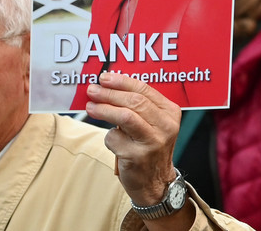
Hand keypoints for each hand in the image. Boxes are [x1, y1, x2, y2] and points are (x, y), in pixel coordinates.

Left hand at [86, 71, 193, 228]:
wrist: (155, 183)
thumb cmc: (150, 148)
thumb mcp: (154, 124)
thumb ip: (139, 105)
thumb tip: (109, 85)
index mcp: (170, 113)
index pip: (144, 89)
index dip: (121, 81)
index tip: (105, 78)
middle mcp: (165, 126)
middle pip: (133, 101)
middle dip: (109, 93)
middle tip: (93, 90)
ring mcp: (153, 142)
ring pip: (124, 116)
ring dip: (104, 109)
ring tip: (90, 106)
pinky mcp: (138, 157)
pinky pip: (115, 138)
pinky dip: (108, 137)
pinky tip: (112, 140)